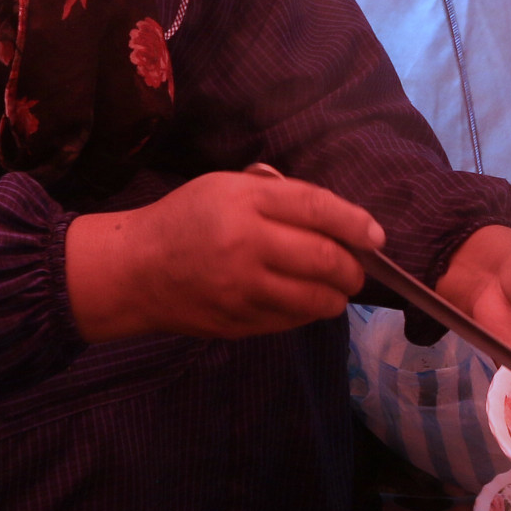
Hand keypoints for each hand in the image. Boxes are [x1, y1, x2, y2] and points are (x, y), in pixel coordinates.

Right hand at [66, 171, 383, 341]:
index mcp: (243, 202)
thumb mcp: (225, 188)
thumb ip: (277, 196)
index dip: (355, 223)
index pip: (317, 209)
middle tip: (357, 269)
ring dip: (336, 296)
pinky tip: (305, 301)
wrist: (135, 270)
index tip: (375, 236)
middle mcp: (245, 244)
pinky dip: (308, 312)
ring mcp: (241, 289)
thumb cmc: (185, 220)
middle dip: (352, 267)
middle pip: (323, 258)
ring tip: (337, 289)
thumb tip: (337, 219)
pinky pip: (291, 321)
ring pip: (314, 298)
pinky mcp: (237, 323)